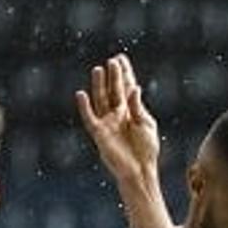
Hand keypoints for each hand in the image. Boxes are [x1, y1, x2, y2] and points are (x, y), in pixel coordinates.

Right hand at [76, 53, 160, 183]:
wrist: (139, 170)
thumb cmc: (147, 149)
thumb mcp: (146, 124)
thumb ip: (137, 106)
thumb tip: (135, 87)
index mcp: (132, 111)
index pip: (126, 87)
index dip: (124, 73)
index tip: (121, 58)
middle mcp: (118, 114)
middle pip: (113, 90)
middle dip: (113, 76)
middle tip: (112, 61)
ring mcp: (108, 122)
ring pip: (101, 99)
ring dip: (99, 85)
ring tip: (98, 69)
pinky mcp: (99, 133)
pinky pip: (90, 117)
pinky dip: (84, 106)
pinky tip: (81, 93)